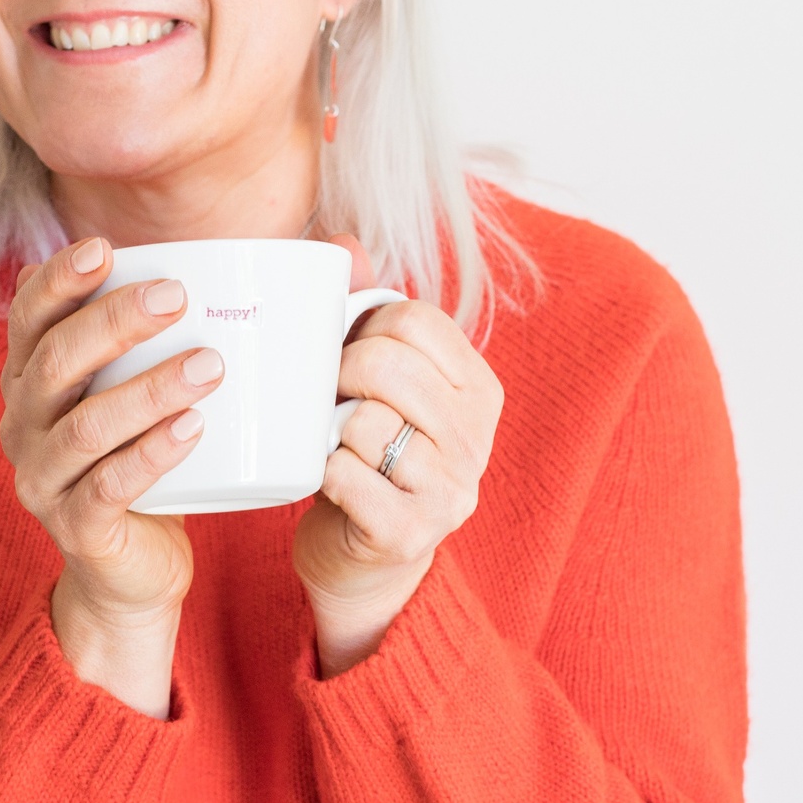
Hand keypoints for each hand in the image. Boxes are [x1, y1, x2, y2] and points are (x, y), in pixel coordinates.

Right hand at [0, 237, 225, 715]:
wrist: (135, 568)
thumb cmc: (155, 456)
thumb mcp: (158, 389)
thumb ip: (201, 322)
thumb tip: (322, 253)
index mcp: (34, 379)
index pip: (30, 316)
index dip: (59, 279)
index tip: (105, 249)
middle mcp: (23, 423)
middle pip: (57, 362)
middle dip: (114, 322)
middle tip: (178, 296)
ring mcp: (43, 478)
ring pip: (86, 426)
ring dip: (148, 389)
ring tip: (209, 365)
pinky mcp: (77, 527)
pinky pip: (108, 487)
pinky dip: (150, 455)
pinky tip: (193, 430)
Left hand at [294, 241, 503, 676]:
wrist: (364, 560)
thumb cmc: (368, 457)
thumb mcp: (379, 385)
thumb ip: (367, 312)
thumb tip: (345, 243)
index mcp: (479, 388)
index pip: (414, 319)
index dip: (362, 329)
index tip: (348, 358)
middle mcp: (478, 436)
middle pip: (385, 364)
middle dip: (337, 376)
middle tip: (328, 401)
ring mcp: (451, 488)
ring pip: (363, 420)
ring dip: (329, 431)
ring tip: (334, 445)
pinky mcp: (412, 532)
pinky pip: (346, 474)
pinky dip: (323, 473)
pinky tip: (329, 482)